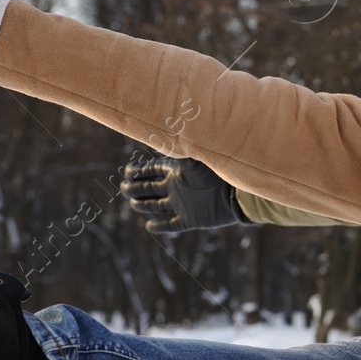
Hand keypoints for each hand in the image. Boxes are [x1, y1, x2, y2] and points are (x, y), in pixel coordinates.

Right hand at [120, 157, 243, 233]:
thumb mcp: (194, 158)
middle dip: (134, 188)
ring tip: (134, 203)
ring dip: (143, 205)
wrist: (236, 194)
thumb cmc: (217, 172)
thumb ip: (177, 149)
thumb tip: (160, 133)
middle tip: (124, 188)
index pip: (150, 170)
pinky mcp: (189, 220)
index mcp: (176, 171)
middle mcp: (177, 187)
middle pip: (149, 188)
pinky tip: (150, 225)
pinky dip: (160, 226)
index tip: (127, 172)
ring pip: (156, 205)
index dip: (137, 171)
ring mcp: (182, 204)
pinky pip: (171, 224)